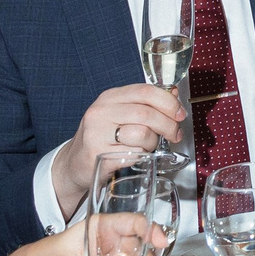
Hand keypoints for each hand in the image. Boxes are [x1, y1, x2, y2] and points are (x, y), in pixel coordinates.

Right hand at [55, 85, 184, 213]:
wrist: (75, 164)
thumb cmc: (103, 138)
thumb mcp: (120, 115)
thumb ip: (145, 104)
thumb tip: (174, 94)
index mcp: (109, 98)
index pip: (145, 91)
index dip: (168, 102)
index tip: (179, 114)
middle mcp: (100, 112)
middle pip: (146, 114)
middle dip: (168, 125)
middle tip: (175, 134)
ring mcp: (96, 134)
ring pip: (142, 134)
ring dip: (153, 143)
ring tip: (149, 147)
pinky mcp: (98, 155)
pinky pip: (133, 154)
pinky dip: (142, 157)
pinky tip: (136, 157)